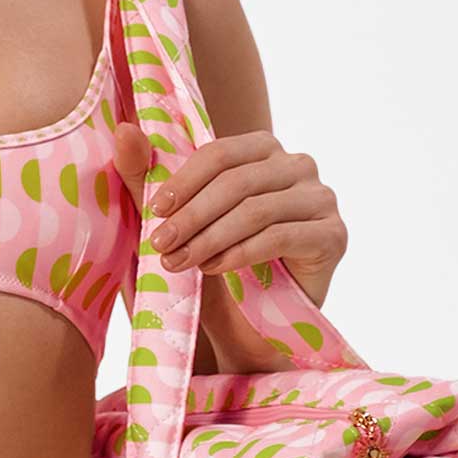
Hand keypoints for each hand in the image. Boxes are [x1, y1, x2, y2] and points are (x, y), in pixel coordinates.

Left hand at [114, 120, 347, 308]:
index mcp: (262, 150)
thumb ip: (145, 175)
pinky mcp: (333, 235)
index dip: (184, 181)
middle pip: (238, 181)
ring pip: (256, 210)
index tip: (155, 211)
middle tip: (161, 244)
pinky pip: (280, 237)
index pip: (220, 153)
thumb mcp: (171, 221)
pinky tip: (214, 268)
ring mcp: (321, 199)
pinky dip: (240, 253)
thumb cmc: (210, 266)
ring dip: (210, 238)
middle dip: (193, 215)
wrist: (248, 327)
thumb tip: (123, 130)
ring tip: (179, 262)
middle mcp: (298, 166)